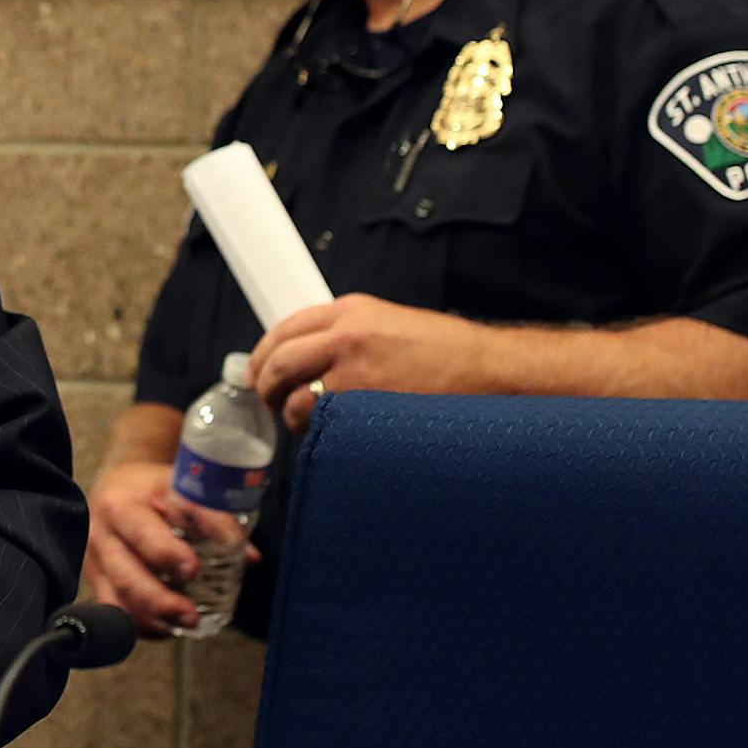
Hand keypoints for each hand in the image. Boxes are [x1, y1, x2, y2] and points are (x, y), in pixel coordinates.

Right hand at [86, 460, 249, 639]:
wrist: (117, 487)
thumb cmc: (153, 490)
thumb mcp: (180, 489)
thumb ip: (214, 519)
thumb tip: (248, 556)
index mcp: (122, 505)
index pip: (144, 531)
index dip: (167, 553)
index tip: (191, 570)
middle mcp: (104, 535)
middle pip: (126, 574)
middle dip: (159, 599)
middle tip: (191, 615)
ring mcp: (97, 561)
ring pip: (117, 599)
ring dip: (152, 619)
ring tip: (182, 625)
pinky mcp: (97, 581)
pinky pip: (115, 612)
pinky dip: (140, 627)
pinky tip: (165, 628)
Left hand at [252, 293, 486, 432]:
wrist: (489, 370)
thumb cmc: (446, 352)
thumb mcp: (389, 324)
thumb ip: (346, 334)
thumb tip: (307, 357)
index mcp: (351, 311)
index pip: (285, 327)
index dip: (263, 354)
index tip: (258, 371)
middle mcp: (346, 336)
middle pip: (278, 361)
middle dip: (266, 386)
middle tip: (269, 402)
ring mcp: (354, 373)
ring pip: (295, 398)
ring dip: (293, 416)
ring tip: (309, 424)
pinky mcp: (365, 407)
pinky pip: (321, 424)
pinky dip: (318, 433)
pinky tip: (332, 435)